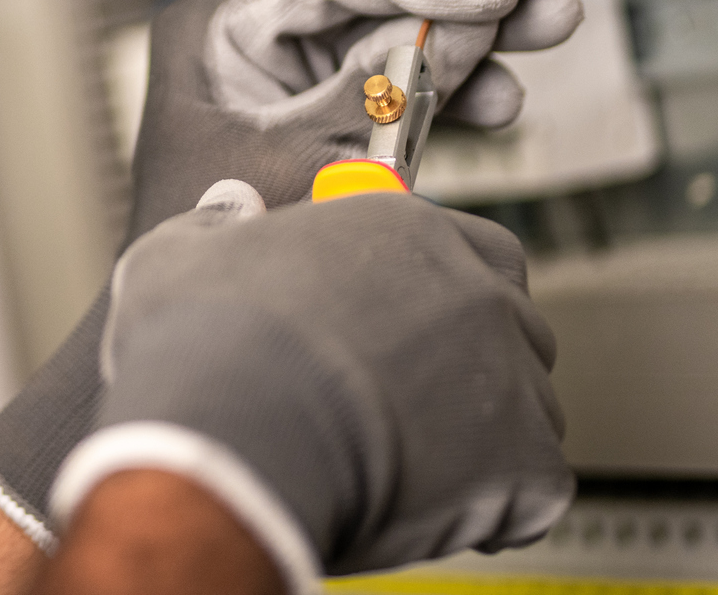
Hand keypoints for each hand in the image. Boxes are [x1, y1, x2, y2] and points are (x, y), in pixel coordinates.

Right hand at [51, 192, 571, 584]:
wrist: (233, 437)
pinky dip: (495, 507)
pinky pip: (534, 488)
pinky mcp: (524, 464)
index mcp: (400, 228)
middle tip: (410, 391)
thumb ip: (220, 224)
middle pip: (509, 321)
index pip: (470, 245)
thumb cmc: (206, 349)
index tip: (407, 313)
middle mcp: (469, 289)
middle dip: (471, 357)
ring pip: (527, 406)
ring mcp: (506, 375)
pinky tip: (435, 507)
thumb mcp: (183, 253)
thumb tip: (230, 210)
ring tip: (409, 458)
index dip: (439, 286)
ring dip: (483, 432)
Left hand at [127, 0, 581, 239]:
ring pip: (397, 24)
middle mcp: (249, 34)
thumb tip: (467, 25)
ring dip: (479, 25)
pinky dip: (455, 87)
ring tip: (558, 22)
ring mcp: (289, 72)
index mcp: (215, 28)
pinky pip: (399, 80)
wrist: (206, 340)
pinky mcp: (327, 111)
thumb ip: (379, 89)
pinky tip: (507, 101)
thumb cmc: (222, 250)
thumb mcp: (300, 164)